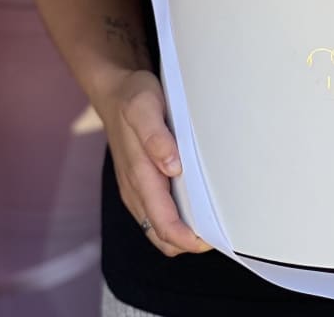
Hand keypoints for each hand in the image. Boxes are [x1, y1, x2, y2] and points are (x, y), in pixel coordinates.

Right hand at [100, 69, 212, 256]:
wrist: (113, 91)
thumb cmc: (132, 98)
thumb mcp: (144, 107)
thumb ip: (156, 137)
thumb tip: (172, 166)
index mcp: (139, 174)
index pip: (162, 223)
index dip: (186, 238)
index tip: (211, 240)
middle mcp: (136, 188)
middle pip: (161, 234)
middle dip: (188, 242)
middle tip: (220, 234)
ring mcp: (136, 188)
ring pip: (157, 227)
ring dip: (181, 233)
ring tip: (212, 225)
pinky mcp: (139, 182)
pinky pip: (155, 213)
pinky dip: (174, 219)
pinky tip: (194, 208)